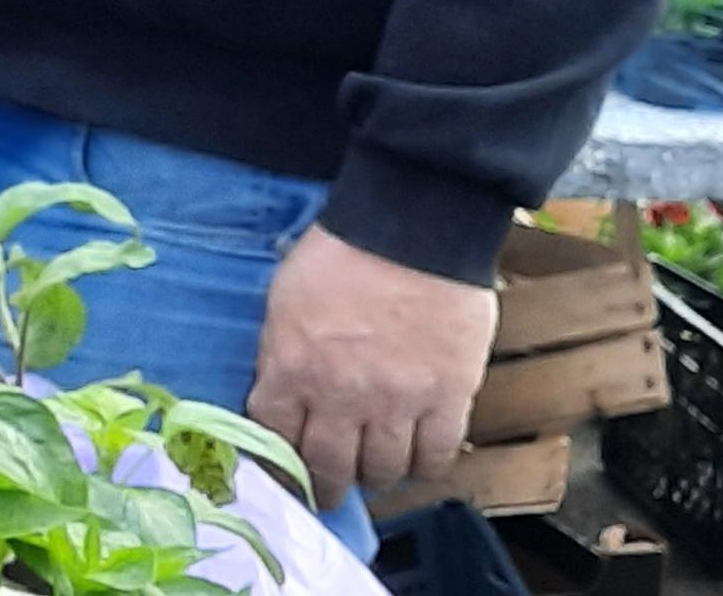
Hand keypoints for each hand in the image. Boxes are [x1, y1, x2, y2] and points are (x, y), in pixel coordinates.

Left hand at [249, 227, 495, 505]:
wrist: (411, 231)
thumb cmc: (339, 254)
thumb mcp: (282, 301)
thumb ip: (280, 355)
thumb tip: (280, 394)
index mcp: (292, 370)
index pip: (273, 438)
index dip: (275, 462)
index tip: (280, 472)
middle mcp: (342, 398)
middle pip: (329, 468)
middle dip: (324, 486)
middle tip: (326, 491)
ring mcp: (398, 403)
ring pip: (383, 470)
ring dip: (374, 476)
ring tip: (372, 472)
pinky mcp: (449, 399)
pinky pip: (436, 457)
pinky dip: (424, 467)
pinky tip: (416, 461)